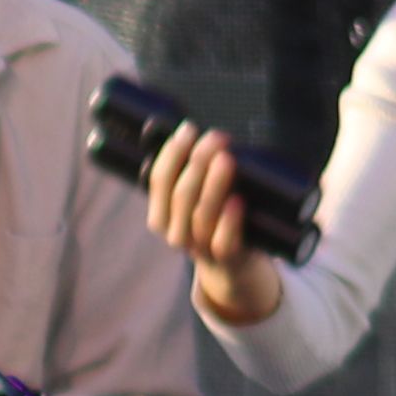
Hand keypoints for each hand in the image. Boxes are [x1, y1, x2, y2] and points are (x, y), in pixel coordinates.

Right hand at [142, 125, 283, 329]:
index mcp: (160, 216)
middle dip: (198, 161)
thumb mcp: (193, 201)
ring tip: (227, 158)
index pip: (158, 180)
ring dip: (214, 183)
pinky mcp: (226, 258)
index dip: (172, 153)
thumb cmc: (215, 221)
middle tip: (216, 137)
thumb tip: (200, 130)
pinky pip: (223, 241)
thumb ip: (191, 174)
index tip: (189, 128)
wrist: (232, 267)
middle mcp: (175, 233)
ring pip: (201, 214)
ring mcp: (200, 247)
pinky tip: (238, 200)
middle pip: (181, 194)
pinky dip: (230, 220)